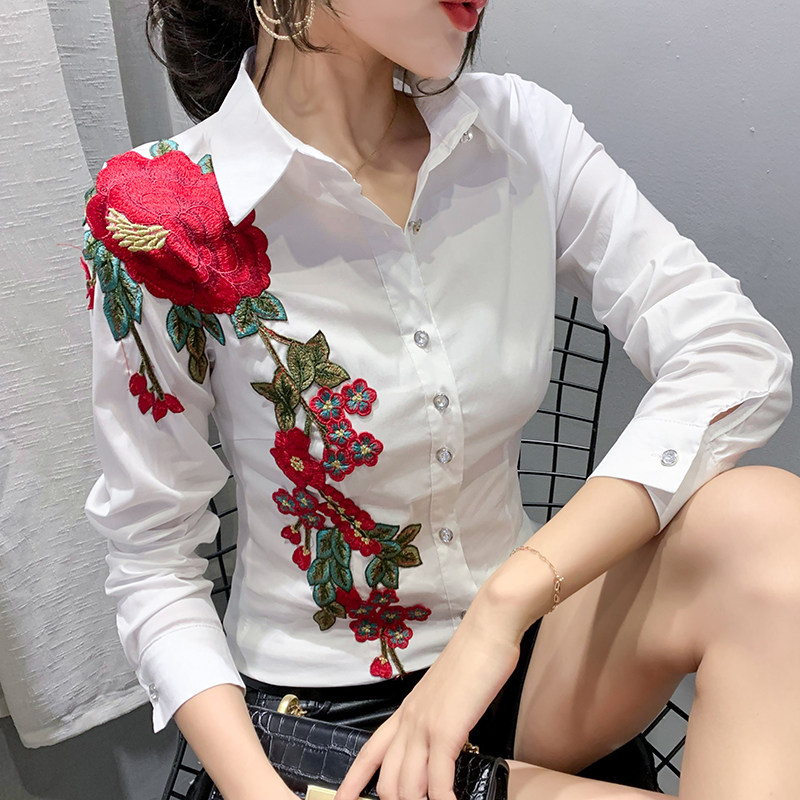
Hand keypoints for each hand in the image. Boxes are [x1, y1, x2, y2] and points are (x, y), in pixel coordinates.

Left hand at [333, 594, 522, 799]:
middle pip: (387, 781)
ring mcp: (425, 726)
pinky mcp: (447, 730)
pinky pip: (438, 782)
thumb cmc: (472, 658)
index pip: (369, 753)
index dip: (352, 782)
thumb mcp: (443, 692)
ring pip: (407, 788)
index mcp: (405, 711)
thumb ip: (434, 716)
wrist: (486, 631)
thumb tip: (440, 741)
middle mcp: (409, 721)